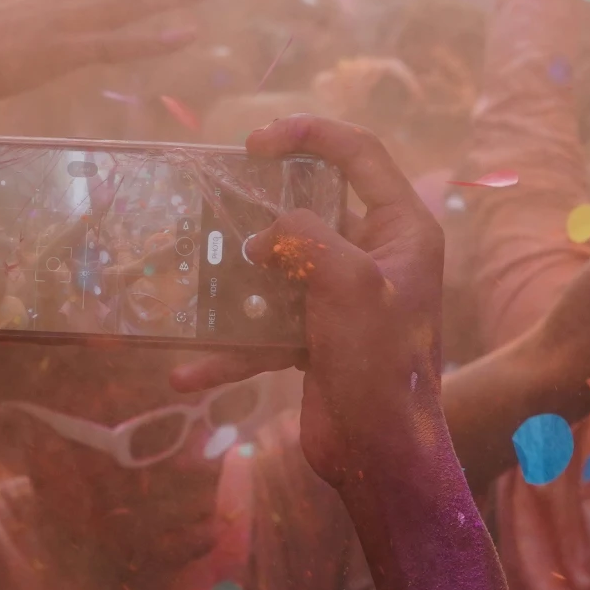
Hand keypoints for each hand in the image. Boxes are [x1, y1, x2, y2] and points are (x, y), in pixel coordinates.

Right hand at [185, 116, 445, 490]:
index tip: (254, 144)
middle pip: (313, 205)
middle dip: (262, 205)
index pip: (359, 153)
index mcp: (402, 228)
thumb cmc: (379, 361)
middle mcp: (375, 255)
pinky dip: (229, 348)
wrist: (380, 454)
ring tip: (192, 276)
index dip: (308, 134)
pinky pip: (265, 327)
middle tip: (217, 199)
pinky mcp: (316, 337)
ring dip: (235, 277)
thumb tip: (263, 240)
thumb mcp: (348, 282)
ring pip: (280, 265)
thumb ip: (303, 236)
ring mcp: (344, 297)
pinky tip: (187, 372)